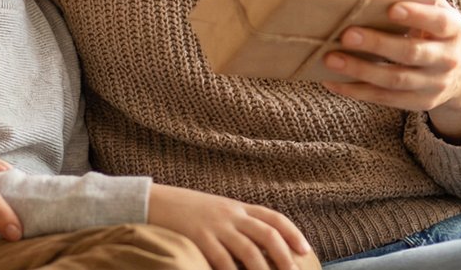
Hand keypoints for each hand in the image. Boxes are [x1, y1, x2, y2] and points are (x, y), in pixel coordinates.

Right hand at [147, 184, 313, 269]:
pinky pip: (221, 260)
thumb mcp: (217, 210)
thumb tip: (260, 244)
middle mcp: (231, 214)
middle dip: (284, 255)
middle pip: (267, 233)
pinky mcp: (199, 238)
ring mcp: (215, 226)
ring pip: (248, 250)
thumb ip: (237, 223)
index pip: (273, 218)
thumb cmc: (188, 210)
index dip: (292, 233)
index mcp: (237, 207)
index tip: (304, 250)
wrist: (156, 201)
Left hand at [320, 0, 460, 142]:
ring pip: (395, 80)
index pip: (438, 22)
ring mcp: (433, 84)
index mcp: (453, 29)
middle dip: (378, 44)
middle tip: (348, 34)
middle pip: (411, 53)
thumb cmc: (439, 32)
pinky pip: (385, 99)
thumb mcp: (439, 11)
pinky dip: (357, 91)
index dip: (417, 15)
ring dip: (361, 70)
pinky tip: (332, 81)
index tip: (392, 8)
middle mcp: (447, 58)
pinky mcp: (419, 103)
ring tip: (331, 58)